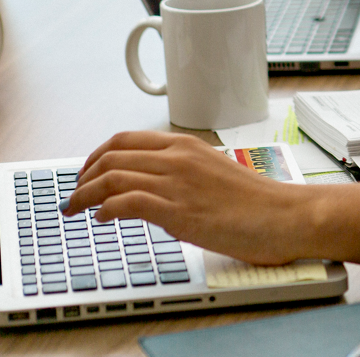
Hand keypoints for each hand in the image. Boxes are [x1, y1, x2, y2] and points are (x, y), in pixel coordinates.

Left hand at [63, 131, 304, 264]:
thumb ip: (185, 174)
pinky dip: (105, 209)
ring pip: (112, 176)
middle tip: (74, 194)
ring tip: (76, 209)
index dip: (97, 156)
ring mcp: (177, 183)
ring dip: (85, 194)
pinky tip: (101, 219)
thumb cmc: (258, 202)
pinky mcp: (179, 210)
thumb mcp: (215, 173)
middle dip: (83, 176)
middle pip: (112, 155)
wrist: (286, 216)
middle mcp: (178, 158)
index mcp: (187, 146)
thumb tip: (157, 190)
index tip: (87, 173)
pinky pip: (126, 201)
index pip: (126, 139)